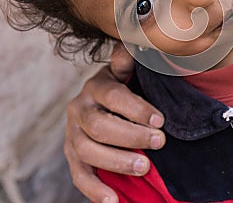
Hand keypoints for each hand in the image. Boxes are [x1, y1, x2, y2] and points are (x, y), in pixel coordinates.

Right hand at [64, 43, 165, 202]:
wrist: (102, 103)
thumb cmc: (123, 88)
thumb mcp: (127, 72)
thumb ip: (129, 61)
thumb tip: (131, 45)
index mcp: (96, 86)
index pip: (114, 97)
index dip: (137, 110)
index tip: (160, 121)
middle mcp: (79, 108)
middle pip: (100, 126)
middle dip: (131, 136)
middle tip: (159, 143)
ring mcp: (72, 134)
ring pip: (88, 151)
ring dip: (116, 161)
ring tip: (145, 168)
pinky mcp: (72, 155)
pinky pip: (79, 175)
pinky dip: (94, 189)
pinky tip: (112, 200)